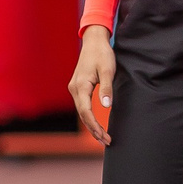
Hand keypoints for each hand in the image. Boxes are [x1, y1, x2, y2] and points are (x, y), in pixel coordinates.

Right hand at [70, 26, 116, 143]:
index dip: (95, 127)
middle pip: (83, 116)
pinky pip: (83, 106)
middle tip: (107, 142)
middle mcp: (74, 89)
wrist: (94, 41)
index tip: (106, 137)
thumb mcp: (108, 70)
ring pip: (82, 112)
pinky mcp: (78, 87)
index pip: (86, 113)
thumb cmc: (102, 54)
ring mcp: (75, 88)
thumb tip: (105, 106)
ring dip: (91, 125)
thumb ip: (107, 88)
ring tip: (103, 137)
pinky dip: (89, 117)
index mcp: (80, 86)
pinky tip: (96, 124)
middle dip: (94, 130)